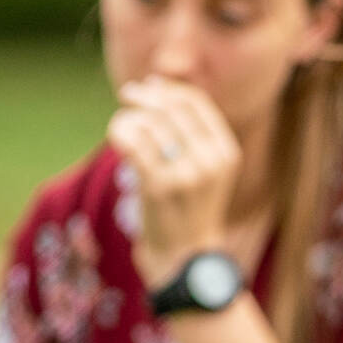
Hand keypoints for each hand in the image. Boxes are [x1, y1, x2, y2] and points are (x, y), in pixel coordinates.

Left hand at [108, 75, 244, 271]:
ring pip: (149, 123)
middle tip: (127, 96)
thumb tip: (154, 83)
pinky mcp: (159, 187)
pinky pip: (133, 143)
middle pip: (171, 108)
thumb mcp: (203, 168)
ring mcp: (186, 174)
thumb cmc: (186, 208)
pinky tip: (116, 138)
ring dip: (129, 117)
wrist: (184, 258)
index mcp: (226, 152)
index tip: (148, 85)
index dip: (168, 89)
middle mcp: (211, 161)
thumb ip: (187, 131)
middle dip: (144, 96)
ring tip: (121, 126)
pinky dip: (119, 133)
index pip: (195, 103)